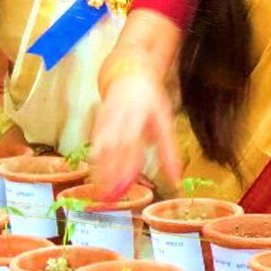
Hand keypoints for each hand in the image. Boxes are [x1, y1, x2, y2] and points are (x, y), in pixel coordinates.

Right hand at [88, 72, 181, 200]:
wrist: (128, 74)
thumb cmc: (150, 99)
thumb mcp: (165, 122)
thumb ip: (169, 152)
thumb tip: (176, 179)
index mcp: (138, 117)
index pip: (131, 145)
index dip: (128, 166)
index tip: (128, 185)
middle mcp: (119, 119)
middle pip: (112, 149)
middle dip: (110, 174)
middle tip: (111, 196)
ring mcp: (105, 120)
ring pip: (100, 148)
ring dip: (99, 170)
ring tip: (101, 190)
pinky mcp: (97, 123)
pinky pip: (94, 144)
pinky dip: (94, 161)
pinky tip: (96, 175)